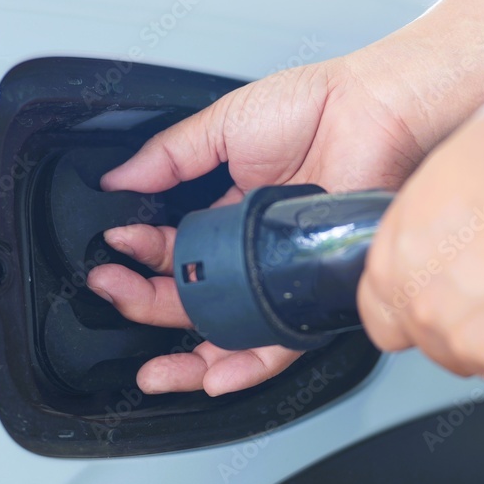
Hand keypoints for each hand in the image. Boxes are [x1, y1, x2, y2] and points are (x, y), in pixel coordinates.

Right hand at [87, 50, 429, 395]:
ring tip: (150, 366)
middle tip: (112, 290)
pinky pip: (278, 342)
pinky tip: (211, 375)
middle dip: (144, 302)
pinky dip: (245, 365)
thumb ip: (167, 157)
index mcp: (229, 212)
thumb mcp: (221, 127)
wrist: (372, 112)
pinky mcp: (311, 292)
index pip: (172, 249)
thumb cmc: (315, 107)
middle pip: (191, 296)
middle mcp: (253, 249)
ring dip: (186, 357)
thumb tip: (116, 179)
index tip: (112, 251)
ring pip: (228, 331)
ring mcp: (280, 273)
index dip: (139, 255)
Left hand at [357, 102, 483, 396]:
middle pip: (447, 349)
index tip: (448, 301)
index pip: (386, 324)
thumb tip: (441, 255)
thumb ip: (423, 242)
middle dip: (479, 326)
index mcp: (393, 272)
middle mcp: (428, 316)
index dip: (421, 314)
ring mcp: (483, 346)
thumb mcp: (433, 188)